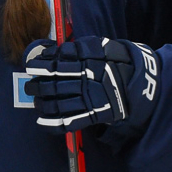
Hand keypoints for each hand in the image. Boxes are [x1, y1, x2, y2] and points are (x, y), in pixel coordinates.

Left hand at [22, 37, 160, 132]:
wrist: (142, 82)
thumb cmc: (119, 61)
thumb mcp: (103, 46)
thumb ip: (81, 48)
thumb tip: (56, 51)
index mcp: (87, 63)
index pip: (57, 64)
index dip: (41, 66)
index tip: (30, 66)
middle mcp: (86, 81)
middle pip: (53, 85)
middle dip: (37, 87)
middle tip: (30, 86)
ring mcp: (90, 99)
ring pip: (58, 103)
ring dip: (42, 104)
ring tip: (35, 102)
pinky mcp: (95, 114)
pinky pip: (71, 122)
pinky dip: (54, 124)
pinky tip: (42, 123)